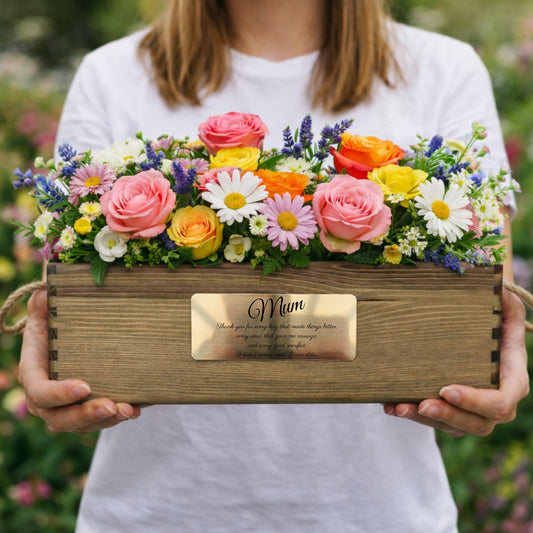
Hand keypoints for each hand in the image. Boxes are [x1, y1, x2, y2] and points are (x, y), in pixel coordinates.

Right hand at [18, 289, 140, 432]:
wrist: (70, 339)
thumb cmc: (56, 324)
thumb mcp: (48, 311)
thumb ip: (44, 304)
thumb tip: (45, 291)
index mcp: (34, 373)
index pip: (40, 391)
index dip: (59, 393)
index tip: (85, 386)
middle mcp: (45, 398)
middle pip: (60, 417)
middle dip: (86, 413)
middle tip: (112, 405)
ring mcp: (64, 409)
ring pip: (81, 425)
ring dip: (105, 420)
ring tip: (128, 410)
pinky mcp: (84, 413)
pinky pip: (97, 423)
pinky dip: (116, 418)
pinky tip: (135, 410)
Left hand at [383, 288, 529, 436]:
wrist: (477, 336)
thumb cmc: (492, 322)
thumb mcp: (503, 311)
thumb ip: (506, 305)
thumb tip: (503, 292)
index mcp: (511, 382)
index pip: (500, 402)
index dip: (476, 401)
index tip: (447, 390)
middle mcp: (496, 404)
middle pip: (477, 423)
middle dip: (447, 415)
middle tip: (421, 404)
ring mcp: (474, 413)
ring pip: (452, 426)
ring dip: (424, 419)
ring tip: (400, 407)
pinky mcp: (453, 415)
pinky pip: (435, 422)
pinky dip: (413, 416)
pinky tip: (392, 406)